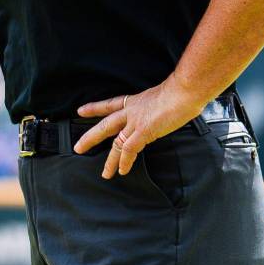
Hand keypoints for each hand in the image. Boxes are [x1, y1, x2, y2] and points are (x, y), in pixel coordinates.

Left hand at [74, 78, 204, 178]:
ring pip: (115, 142)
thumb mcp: (164, 96)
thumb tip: (165, 113)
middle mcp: (132, 111)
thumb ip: (158, 106)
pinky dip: (125, 162)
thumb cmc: (182, 91)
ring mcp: (136, 121)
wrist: (185, 91)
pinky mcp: (143, 131)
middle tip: (78, 147)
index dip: (95, 108)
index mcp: (136, 101)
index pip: (110, 104)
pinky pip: (129, 150)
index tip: (81, 111)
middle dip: (90, 137)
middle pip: (105, 125)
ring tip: (105, 173)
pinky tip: (122, 171)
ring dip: (110, 160)